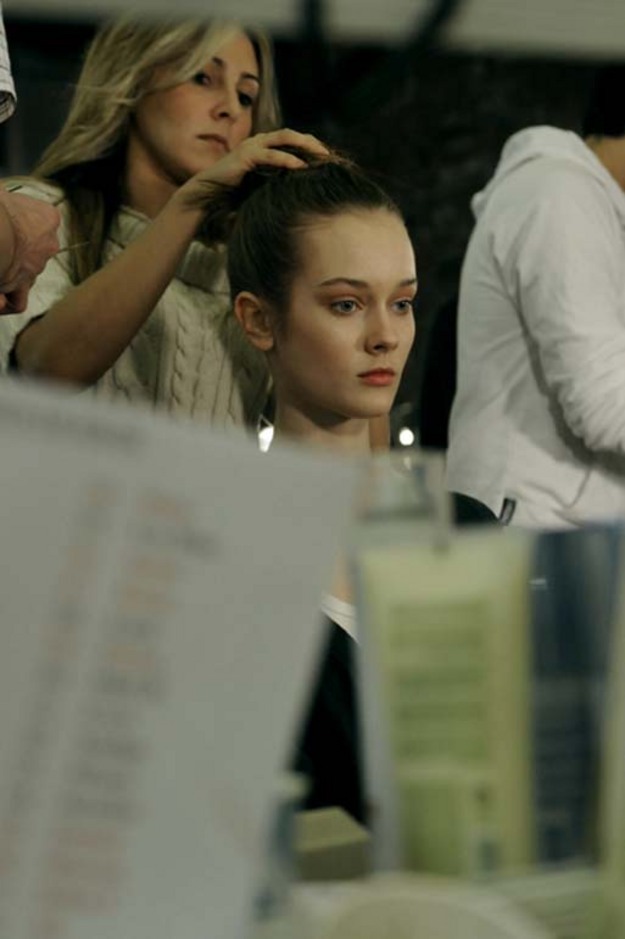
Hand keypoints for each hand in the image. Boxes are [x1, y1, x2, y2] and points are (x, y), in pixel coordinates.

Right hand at [0, 189, 60, 313]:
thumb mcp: (2, 192)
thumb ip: (4, 197)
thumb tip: (1, 197)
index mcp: (47, 217)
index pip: (41, 221)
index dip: (20, 222)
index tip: (4, 220)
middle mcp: (48, 244)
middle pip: (31, 251)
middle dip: (13, 252)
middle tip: (0, 250)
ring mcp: (36, 267)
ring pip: (24, 274)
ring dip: (6, 275)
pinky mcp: (22, 286)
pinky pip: (17, 301)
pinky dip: (5, 301)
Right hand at [179, 128, 328, 202]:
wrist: (208, 195)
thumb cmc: (234, 195)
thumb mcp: (262, 186)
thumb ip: (278, 182)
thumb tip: (301, 191)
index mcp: (263, 147)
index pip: (292, 140)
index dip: (310, 146)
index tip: (328, 158)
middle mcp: (258, 142)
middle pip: (292, 134)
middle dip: (312, 142)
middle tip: (329, 155)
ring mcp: (252, 146)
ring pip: (284, 138)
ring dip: (304, 145)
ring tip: (321, 156)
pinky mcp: (245, 156)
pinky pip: (271, 155)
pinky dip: (287, 159)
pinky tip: (300, 167)